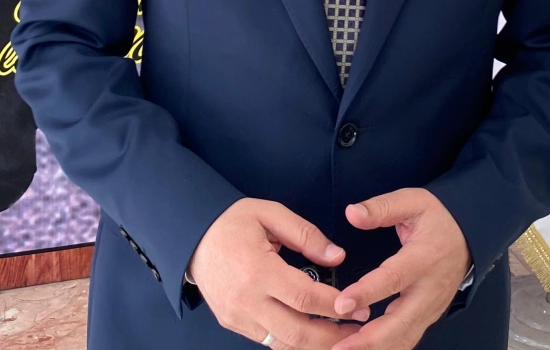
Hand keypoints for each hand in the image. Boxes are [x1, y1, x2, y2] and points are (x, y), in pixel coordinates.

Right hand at [187, 198, 357, 347]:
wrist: (191, 236)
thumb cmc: (232, 222)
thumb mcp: (270, 214)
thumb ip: (306, 235)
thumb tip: (337, 256)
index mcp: (257, 270)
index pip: (304, 298)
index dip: (335, 306)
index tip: (358, 307)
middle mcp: (246, 300)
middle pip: (297, 332)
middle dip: (332, 336)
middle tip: (357, 329)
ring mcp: (237, 317)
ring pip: (283, 344)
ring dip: (315, 345)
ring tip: (340, 336)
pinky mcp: (232, 324)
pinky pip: (268, 341)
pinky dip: (293, 343)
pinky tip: (312, 335)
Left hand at [328, 189, 469, 349]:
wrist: (470, 235)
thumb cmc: (438, 218)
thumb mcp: (412, 202)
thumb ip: (381, 208)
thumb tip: (352, 213)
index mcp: (424, 258)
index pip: (393, 279)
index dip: (367, 293)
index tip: (341, 304)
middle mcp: (429, 289)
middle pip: (400, 322)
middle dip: (368, 340)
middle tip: (338, 347)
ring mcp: (431, 307)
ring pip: (404, 338)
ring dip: (374, 349)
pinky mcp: (428, 317)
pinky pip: (407, 339)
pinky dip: (385, 349)